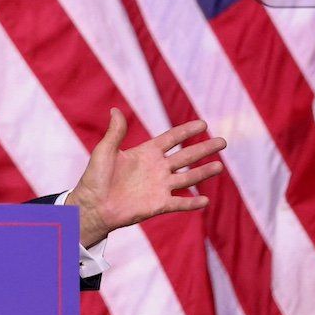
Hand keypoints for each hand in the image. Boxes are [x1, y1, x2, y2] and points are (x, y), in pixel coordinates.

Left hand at [67, 108, 225, 246]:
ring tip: (220, 166)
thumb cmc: (95, 178)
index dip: (186, 131)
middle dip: (204, 149)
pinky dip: (192, 203)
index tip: (203, 123)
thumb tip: (115, 109)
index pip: (171, 139)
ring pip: (188, 178)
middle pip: (186, 156)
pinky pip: (180, 203)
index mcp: (145, 153)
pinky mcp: (159, 205)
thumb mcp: (105, 151)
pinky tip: (205, 200)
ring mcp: (159, 187)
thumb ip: (115, 132)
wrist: (92, 205)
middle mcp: (156, 169)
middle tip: (223, 141)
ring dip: (204, 173)